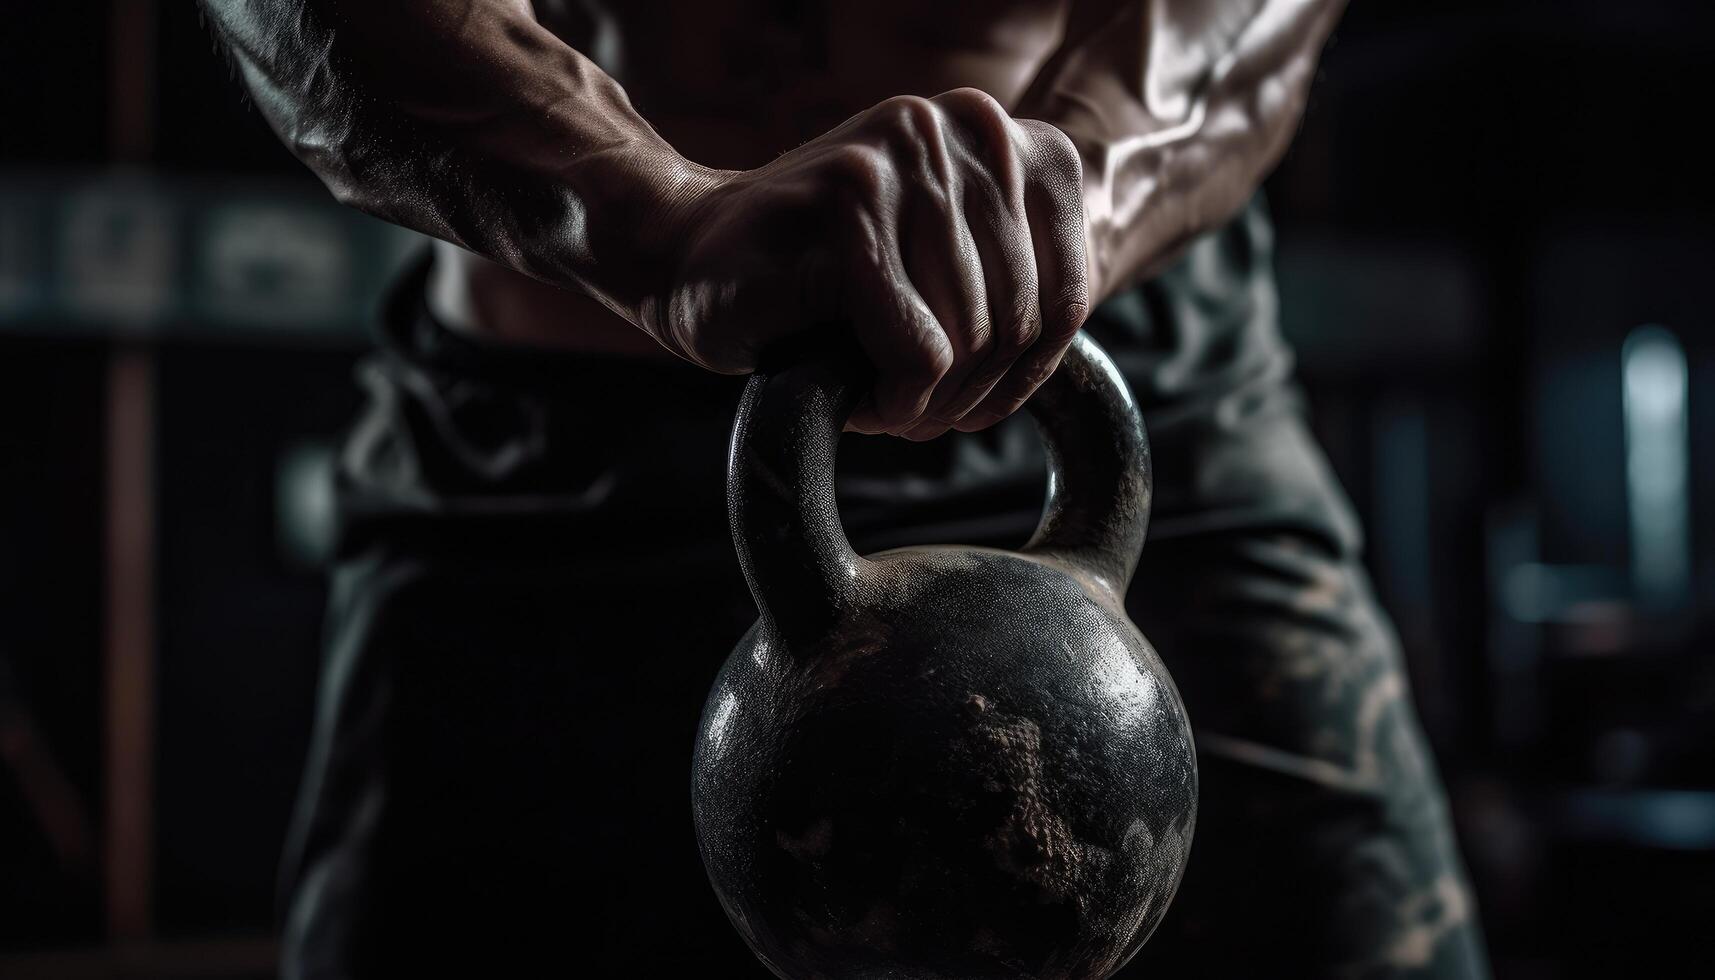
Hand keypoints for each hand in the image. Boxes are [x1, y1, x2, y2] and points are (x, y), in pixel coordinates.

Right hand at [644, 88, 1090, 437]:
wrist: (681, 255)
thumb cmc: (811, 284)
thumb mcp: (932, 267)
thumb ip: (1005, 277)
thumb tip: (1067, 340)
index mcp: (997, 138)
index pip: (1067, 290)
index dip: (1027, 374)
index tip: (971, 403)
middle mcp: (958, 127)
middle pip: (1020, 320)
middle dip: (970, 396)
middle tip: (913, 417)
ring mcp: (901, 155)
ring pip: (971, 338)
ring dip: (926, 405)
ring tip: (877, 402)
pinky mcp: (849, 199)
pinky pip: (920, 351)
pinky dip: (892, 402)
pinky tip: (854, 398)